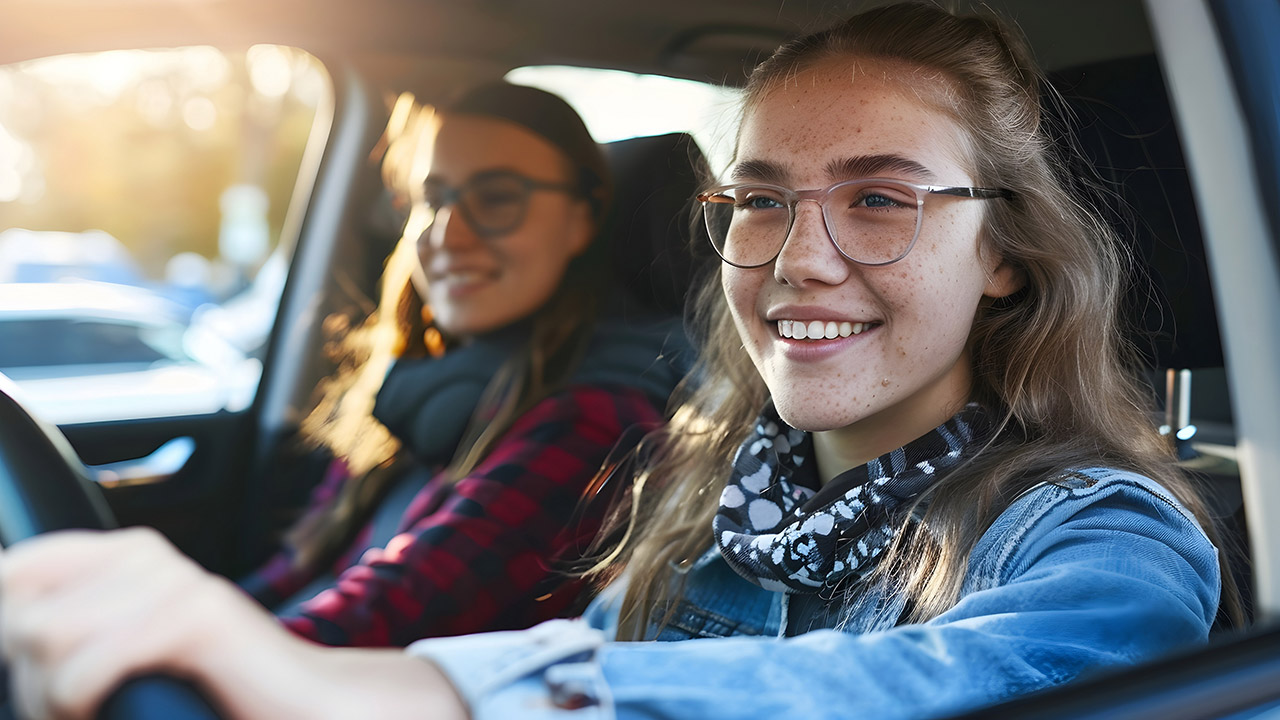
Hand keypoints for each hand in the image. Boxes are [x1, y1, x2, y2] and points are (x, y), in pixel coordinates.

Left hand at [0, 528, 468, 719]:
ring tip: (88, 715)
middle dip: (27, 678)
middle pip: (20, 608)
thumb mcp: (134, 647)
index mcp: (129, 554)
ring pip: (44, 636)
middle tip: (70, 712)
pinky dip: (81, 703)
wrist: (310, 707)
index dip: (12, 624)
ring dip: (52, 698)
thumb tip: (16, 627)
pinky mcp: (196, 617)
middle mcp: (149, 554)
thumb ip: (77, 628)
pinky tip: (115, 711)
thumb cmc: (218, 689)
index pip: (18, 567)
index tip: (40, 678)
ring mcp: (175, 581)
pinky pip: (85, 666)